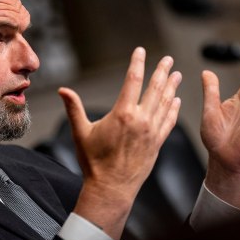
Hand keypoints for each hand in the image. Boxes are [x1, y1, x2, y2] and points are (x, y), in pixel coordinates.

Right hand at [58, 47, 181, 239]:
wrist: (111, 188)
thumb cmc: (94, 162)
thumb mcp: (80, 132)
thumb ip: (74, 108)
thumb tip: (63, 90)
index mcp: (122, 114)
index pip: (133, 81)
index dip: (137, 63)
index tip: (140, 51)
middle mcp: (141, 120)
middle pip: (155, 89)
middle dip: (162, 71)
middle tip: (168, 59)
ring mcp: (152, 132)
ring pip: (165, 103)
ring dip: (171, 87)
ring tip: (176, 74)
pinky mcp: (157, 143)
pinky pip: (169, 121)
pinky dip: (173, 109)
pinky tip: (176, 100)